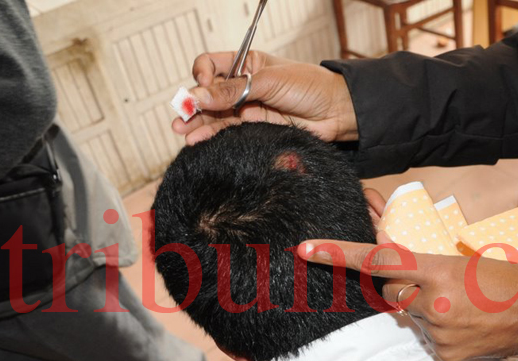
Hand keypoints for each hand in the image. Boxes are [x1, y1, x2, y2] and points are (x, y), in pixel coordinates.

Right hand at [172, 51, 357, 144]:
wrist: (336, 113)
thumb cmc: (310, 87)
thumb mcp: (269, 82)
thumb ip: (234, 90)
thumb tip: (199, 95)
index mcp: (247, 64)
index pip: (212, 65)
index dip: (202, 74)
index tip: (201, 84)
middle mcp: (244, 86)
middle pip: (209, 94)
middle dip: (193, 104)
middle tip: (180, 115)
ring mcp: (249, 109)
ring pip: (216, 115)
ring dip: (198, 123)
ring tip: (182, 131)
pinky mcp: (255, 129)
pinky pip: (228, 132)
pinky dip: (212, 135)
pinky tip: (198, 140)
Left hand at [298, 239, 517, 360]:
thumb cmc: (506, 278)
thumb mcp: (463, 259)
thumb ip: (421, 260)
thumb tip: (385, 253)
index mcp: (437, 271)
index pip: (378, 260)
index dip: (339, 254)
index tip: (307, 249)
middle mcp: (432, 304)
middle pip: (390, 293)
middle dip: (401, 287)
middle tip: (435, 285)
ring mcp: (438, 334)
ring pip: (409, 316)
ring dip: (423, 309)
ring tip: (460, 307)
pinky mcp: (446, 356)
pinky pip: (425, 339)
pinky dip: (437, 330)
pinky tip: (463, 325)